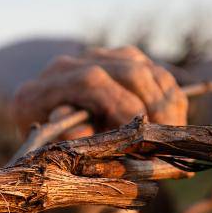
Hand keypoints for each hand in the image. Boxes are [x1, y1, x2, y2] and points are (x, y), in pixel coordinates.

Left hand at [13, 46, 187, 138]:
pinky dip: (166, 92)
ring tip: (174, 130)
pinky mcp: (112, 60)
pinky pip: (149, 68)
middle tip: (170, 134)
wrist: (37, 133)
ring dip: (166, 98)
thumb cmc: (44, 153)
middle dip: (156, 103)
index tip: (145, 134)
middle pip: (127, 69)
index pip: (93, 82)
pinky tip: (174, 116)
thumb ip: (69, 141)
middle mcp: (66, 66)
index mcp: (42, 89)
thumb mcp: (48, 153)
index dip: (125, 106)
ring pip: (142, 66)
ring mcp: (89, 59)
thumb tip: (82, 132)